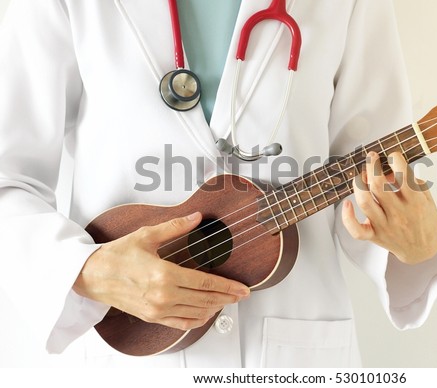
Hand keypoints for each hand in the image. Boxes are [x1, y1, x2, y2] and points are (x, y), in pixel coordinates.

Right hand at [74, 212, 249, 330]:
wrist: (90, 275)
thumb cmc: (116, 255)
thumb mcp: (147, 235)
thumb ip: (175, 226)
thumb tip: (197, 216)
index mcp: (164, 275)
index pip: (205, 283)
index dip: (227, 286)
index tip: (242, 288)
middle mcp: (163, 295)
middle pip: (204, 299)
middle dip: (227, 297)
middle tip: (242, 295)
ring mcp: (157, 309)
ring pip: (195, 312)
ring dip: (215, 307)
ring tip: (228, 301)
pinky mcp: (151, 316)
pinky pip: (180, 323)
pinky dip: (197, 320)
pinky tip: (206, 313)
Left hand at [342, 152, 436, 264]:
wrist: (424, 251)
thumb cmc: (425, 222)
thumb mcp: (428, 199)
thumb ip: (414, 183)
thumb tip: (393, 170)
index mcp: (415, 202)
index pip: (403, 175)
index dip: (396, 159)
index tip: (393, 155)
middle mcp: (399, 214)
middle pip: (378, 185)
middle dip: (372, 166)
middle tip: (372, 157)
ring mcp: (385, 226)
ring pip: (365, 202)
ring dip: (359, 184)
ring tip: (361, 175)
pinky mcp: (375, 236)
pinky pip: (356, 230)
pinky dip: (348, 217)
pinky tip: (346, 204)